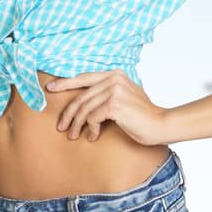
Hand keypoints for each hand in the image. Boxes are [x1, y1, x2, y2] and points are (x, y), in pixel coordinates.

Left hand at [46, 70, 171, 145]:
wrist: (161, 125)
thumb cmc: (141, 116)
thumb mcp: (123, 98)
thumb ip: (106, 93)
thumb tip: (82, 101)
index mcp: (114, 74)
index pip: (84, 78)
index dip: (65, 83)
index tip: (50, 88)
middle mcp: (113, 79)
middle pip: (81, 97)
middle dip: (68, 114)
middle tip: (61, 126)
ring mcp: (114, 90)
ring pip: (84, 109)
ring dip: (77, 125)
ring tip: (73, 136)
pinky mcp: (114, 104)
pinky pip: (92, 118)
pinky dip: (90, 129)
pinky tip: (92, 137)